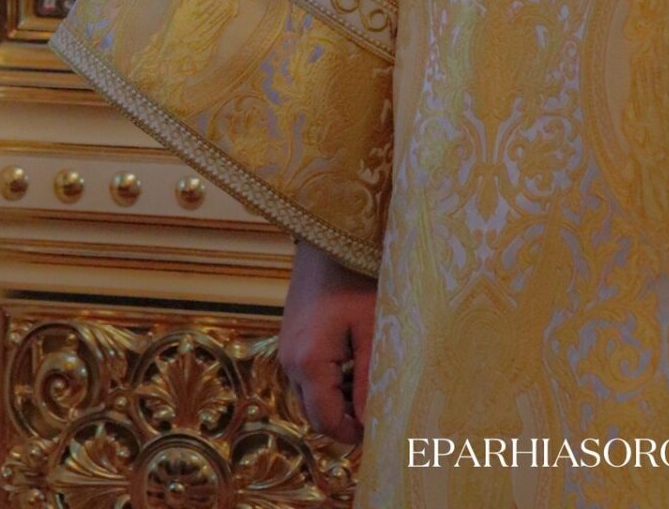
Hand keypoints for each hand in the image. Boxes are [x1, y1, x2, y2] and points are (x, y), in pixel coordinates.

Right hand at [278, 240, 376, 445]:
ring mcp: (287, 349)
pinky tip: (355, 360)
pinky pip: (308, 374)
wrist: (330, 234)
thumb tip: (372, 423)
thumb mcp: (371, 329)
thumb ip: (369, 380)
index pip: (326, 422)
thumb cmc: (357, 276)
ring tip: (371, 379)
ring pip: (310, 395)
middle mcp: (289, 362)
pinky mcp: (292, 338)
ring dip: (338, 398)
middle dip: (345, 417)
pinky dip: (330, 379)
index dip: (352, 433)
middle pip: (315, 413)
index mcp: (308, 363)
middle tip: (380, 405)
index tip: (381, 429)